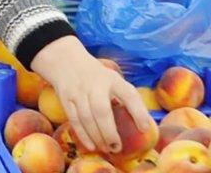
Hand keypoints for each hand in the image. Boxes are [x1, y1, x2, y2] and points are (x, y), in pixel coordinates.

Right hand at [30, 36, 151, 154]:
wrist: (66, 61)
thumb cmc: (98, 77)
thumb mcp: (113, 80)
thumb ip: (126, 98)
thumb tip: (144, 126)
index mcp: (112, 80)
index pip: (128, 95)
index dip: (138, 112)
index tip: (144, 129)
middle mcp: (95, 85)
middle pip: (101, 110)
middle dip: (109, 132)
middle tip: (117, 148)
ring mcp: (78, 92)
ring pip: (86, 118)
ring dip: (97, 137)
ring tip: (106, 149)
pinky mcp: (65, 98)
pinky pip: (74, 120)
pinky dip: (83, 135)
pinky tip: (91, 146)